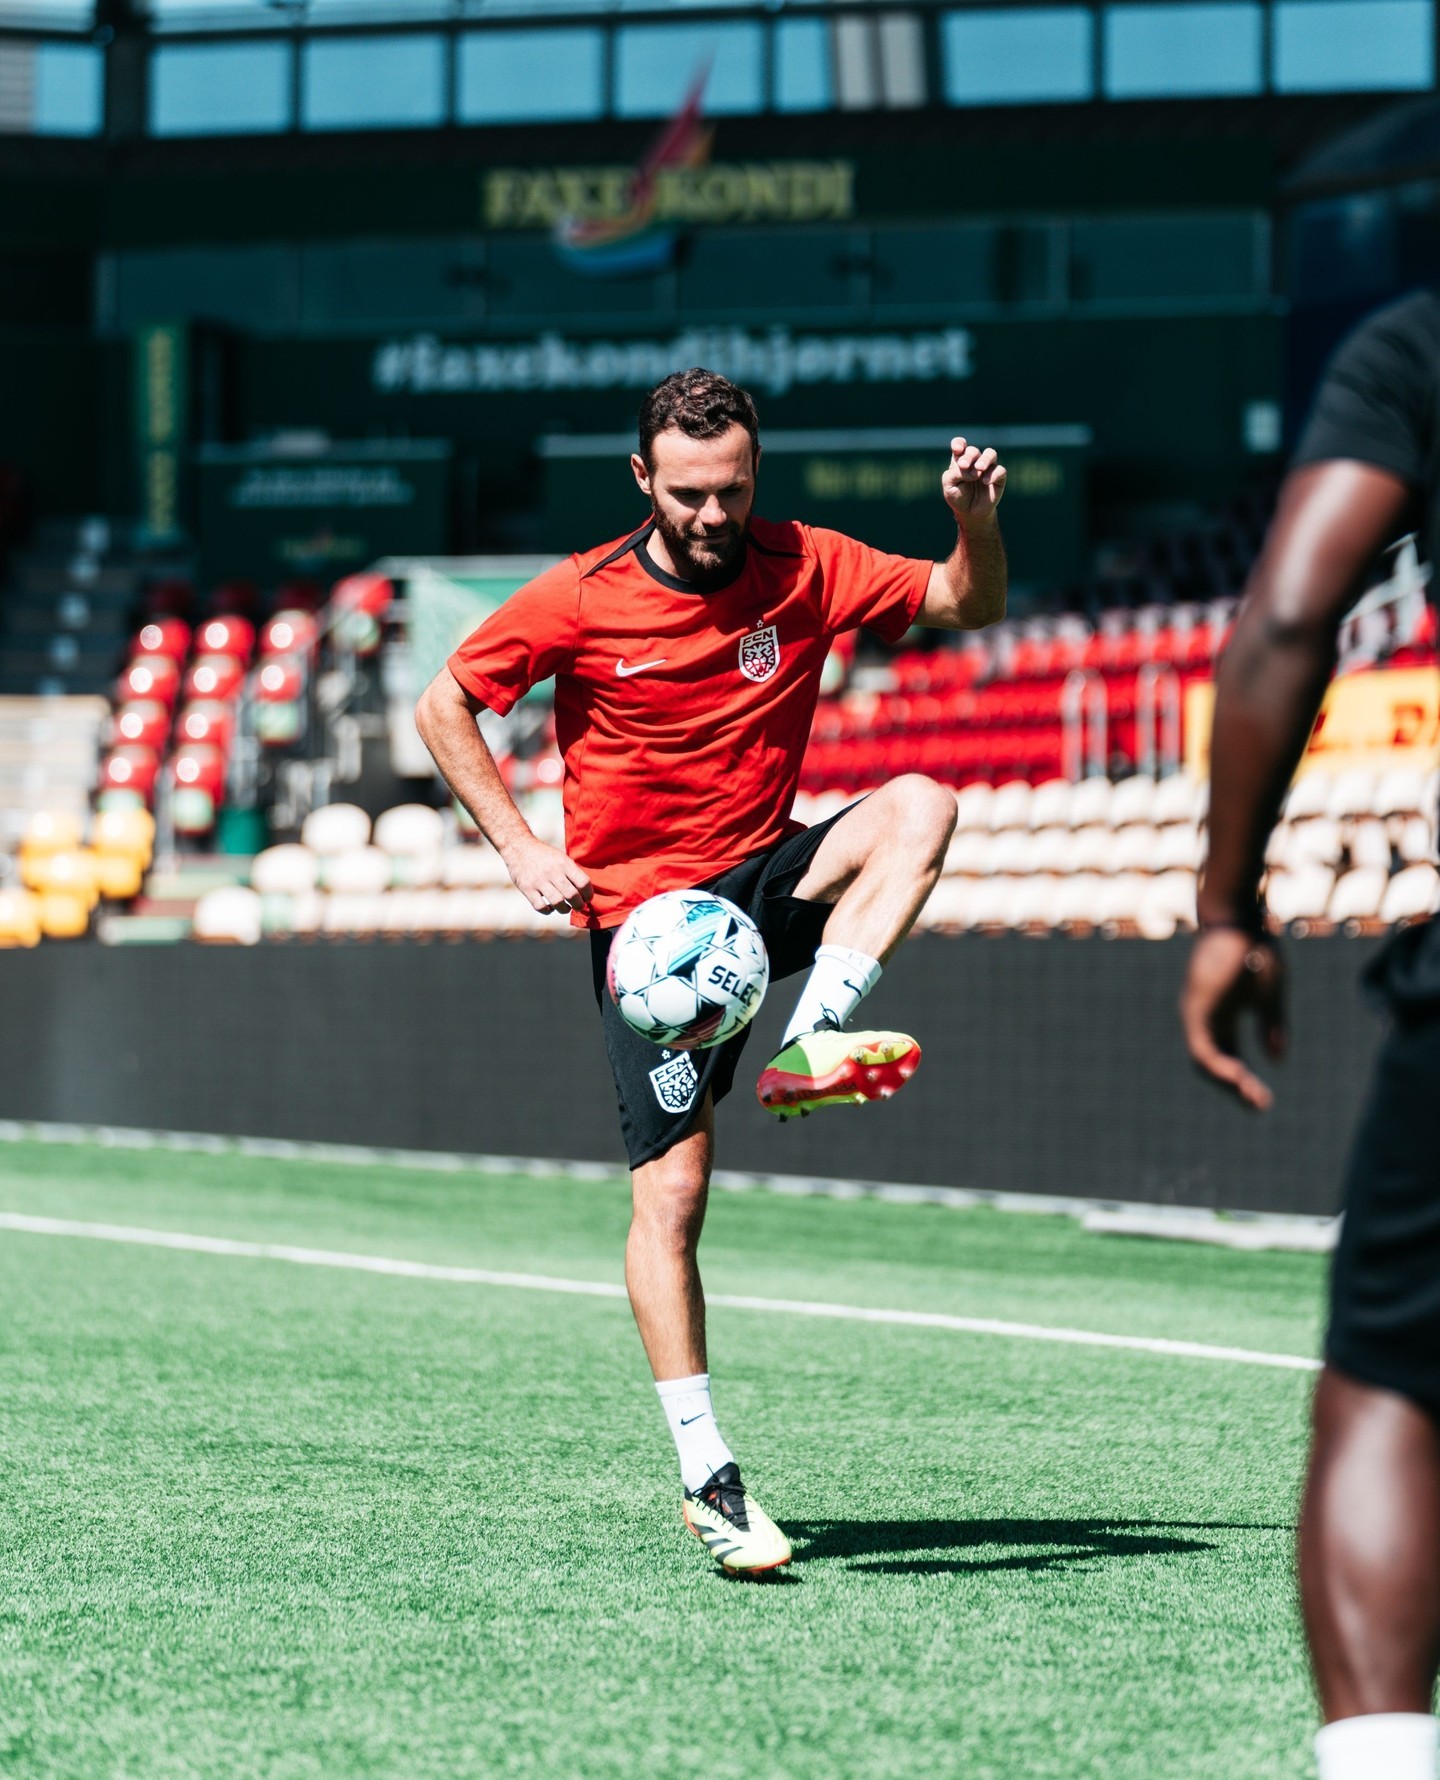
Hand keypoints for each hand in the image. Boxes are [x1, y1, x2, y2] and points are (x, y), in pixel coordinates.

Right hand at [503, 835, 592, 914]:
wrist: (519, 847)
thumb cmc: (544, 855)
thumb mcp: (561, 857)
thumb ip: (572, 872)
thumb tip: (585, 891)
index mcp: (564, 863)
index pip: (583, 882)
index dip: (589, 894)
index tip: (587, 898)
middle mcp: (552, 872)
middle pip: (572, 895)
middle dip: (579, 905)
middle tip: (579, 906)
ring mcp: (538, 881)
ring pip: (558, 903)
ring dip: (565, 909)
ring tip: (566, 908)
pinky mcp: (527, 889)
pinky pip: (540, 907)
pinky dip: (548, 911)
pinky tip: (550, 908)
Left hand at [942, 438, 1005, 528]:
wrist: (970, 513)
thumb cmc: (958, 497)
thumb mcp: (949, 486)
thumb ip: (955, 474)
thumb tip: (970, 469)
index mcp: (960, 460)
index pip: (960, 445)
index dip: (959, 444)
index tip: (957, 449)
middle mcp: (975, 461)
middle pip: (973, 450)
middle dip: (969, 456)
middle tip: (964, 465)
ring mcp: (988, 468)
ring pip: (991, 453)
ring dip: (984, 459)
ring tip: (979, 469)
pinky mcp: (999, 477)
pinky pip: (1000, 470)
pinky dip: (993, 474)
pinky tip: (985, 482)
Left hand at [1179, 927, 1285, 1110]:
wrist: (1243, 917)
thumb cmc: (1257, 949)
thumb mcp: (1271, 996)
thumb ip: (1272, 1027)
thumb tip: (1276, 1061)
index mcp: (1221, 1015)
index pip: (1225, 1056)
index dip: (1243, 1078)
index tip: (1263, 1099)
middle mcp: (1204, 1017)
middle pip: (1212, 1063)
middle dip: (1235, 1086)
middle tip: (1259, 1105)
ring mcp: (1196, 1012)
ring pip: (1203, 1060)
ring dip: (1227, 1081)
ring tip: (1250, 1097)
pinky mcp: (1196, 1007)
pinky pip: (1201, 1046)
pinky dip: (1217, 1065)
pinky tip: (1236, 1077)